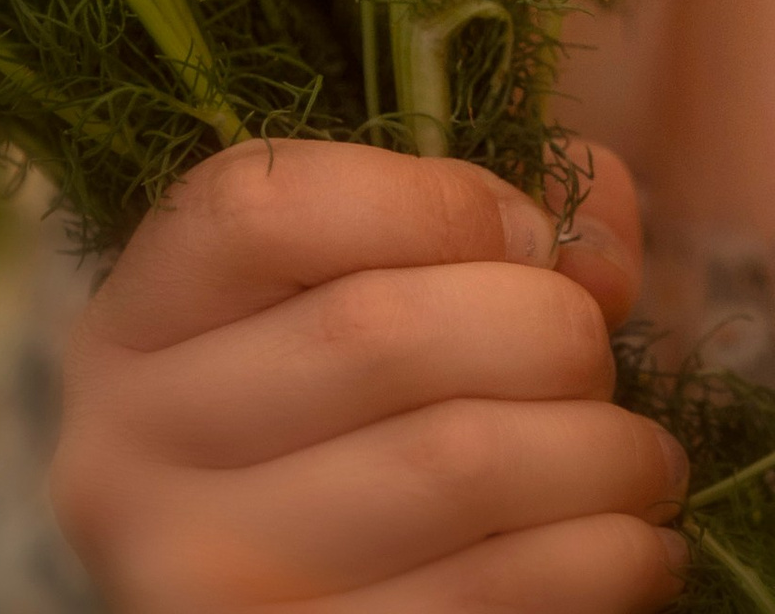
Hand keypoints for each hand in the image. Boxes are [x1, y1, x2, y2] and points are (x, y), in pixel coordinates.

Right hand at [50, 136, 689, 611]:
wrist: (290, 599)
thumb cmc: (350, 414)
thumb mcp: (371, 284)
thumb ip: (485, 217)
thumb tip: (597, 244)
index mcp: (138, 327)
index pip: (265, 209)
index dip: (440, 200)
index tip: (534, 234)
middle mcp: (133, 461)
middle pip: (378, 329)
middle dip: (549, 326)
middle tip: (598, 355)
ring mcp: (201, 587)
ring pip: (454, 464)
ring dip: (601, 450)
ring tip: (641, 459)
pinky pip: (491, 599)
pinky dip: (606, 558)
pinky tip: (636, 544)